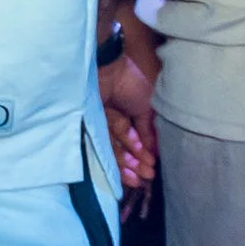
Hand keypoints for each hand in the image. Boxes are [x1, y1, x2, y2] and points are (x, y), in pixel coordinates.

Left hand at [99, 46, 158, 202]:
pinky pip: (105, 145)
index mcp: (129, 113)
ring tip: (140, 177)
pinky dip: (117, 155)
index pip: (136, 139)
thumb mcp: (148, 108)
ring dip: (128, 164)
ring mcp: (102, 122)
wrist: (112, 68)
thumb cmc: (133, 82)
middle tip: (148, 177)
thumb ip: (148, 131)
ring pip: (114, 148)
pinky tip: (128, 167)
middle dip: (136, 163)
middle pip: (124, 147)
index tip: (153, 168)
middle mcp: (114, 119)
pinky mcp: (92, 124)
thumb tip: (152, 151)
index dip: (143, 154)